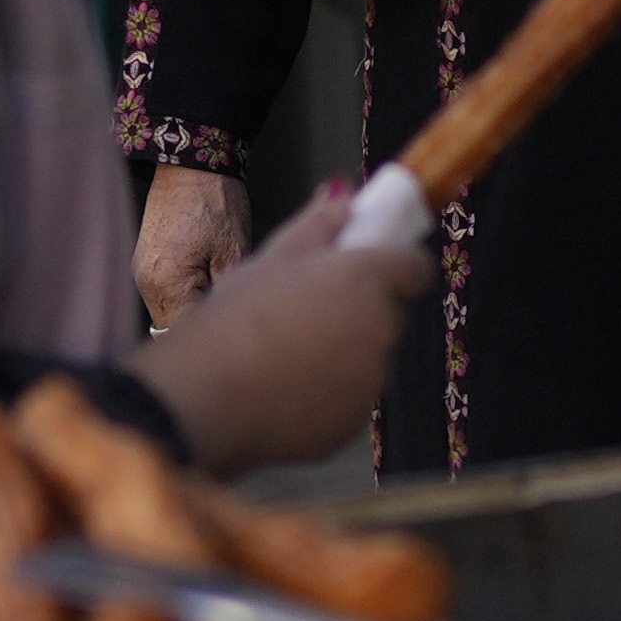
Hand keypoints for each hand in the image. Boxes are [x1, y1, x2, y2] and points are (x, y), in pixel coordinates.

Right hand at [137, 162, 250, 330]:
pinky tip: (207, 279)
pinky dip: (187, 294)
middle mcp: (146, 285)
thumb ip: (227, 296)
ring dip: (194, 308)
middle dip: (202, 323)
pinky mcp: (147, 265)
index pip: (185, 333)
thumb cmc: (214, 201)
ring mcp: (143, 275)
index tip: (232, 324)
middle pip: (174, 327)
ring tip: (220, 290)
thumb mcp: (234, 253)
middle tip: (230, 308)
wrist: (191, 164)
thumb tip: (228, 322)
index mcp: (166, 285)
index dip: (210, 332)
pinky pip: (167, 295)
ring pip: (171, 312)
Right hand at [138, 190, 427, 475]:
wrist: (206, 396)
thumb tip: (346, 198)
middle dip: (360, 312)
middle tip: (307, 313)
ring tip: (286, 355)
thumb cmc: (236, 317)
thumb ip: (320, 224)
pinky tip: (284, 390)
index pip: (415, 267)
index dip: (393, 265)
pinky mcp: (355, 423)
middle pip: (388, 314)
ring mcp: (372, 381)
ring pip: (369, 360)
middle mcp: (381, 330)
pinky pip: (350, 400)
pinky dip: (329, 395)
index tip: (366, 270)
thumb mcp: (272, 256)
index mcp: (367, 279)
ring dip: (344, 355)